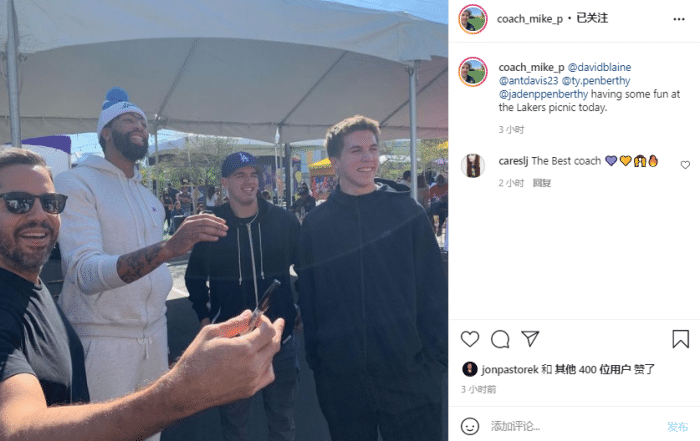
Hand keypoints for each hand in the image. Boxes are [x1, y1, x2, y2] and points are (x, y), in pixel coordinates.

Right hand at [164, 213, 227, 257]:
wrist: (171, 247)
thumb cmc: (182, 238)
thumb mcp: (191, 228)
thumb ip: (200, 224)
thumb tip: (214, 218)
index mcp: (190, 219)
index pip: (206, 216)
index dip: (216, 218)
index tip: (224, 222)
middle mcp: (189, 223)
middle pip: (207, 221)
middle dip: (218, 224)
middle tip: (226, 228)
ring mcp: (188, 230)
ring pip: (205, 228)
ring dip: (216, 231)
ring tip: (223, 234)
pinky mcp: (189, 238)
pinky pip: (202, 236)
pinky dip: (210, 237)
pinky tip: (216, 239)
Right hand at [165, 311, 283, 410]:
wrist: (187, 390)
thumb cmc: (195, 362)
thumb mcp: (211, 333)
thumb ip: (233, 323)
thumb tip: (247, 315)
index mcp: (244, 349)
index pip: (269, 331)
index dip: (266, 321)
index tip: (259, 318)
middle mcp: (253, 365)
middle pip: (274, 344)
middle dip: (275, 330)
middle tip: (276, 323)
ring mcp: (253, 379)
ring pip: (272, 359)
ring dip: (269, 347)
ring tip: (261, 340)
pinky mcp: (250, 390)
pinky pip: (267, 375)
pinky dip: (267, 365)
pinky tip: (259, 360)